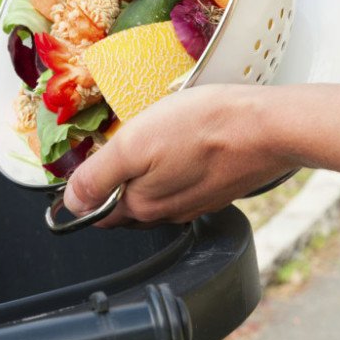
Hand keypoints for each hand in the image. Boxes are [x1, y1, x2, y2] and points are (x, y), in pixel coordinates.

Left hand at [63, 83, 294, 226]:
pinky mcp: (218, 189)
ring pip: (157, 193)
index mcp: (141, 206)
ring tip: (153, 140)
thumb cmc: (205, 127)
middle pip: (127, 202)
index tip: (91, 159)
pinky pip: (185, 184)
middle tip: (122, 142)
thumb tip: (70, 203)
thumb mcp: (135, 143)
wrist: (268, 127)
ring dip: (148, 173)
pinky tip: (183, 145)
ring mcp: (196, 203)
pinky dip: (177, 168)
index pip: (98, 209)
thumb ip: (98, 176)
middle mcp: (167, 213)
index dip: (88, 185)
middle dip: (118, 179)